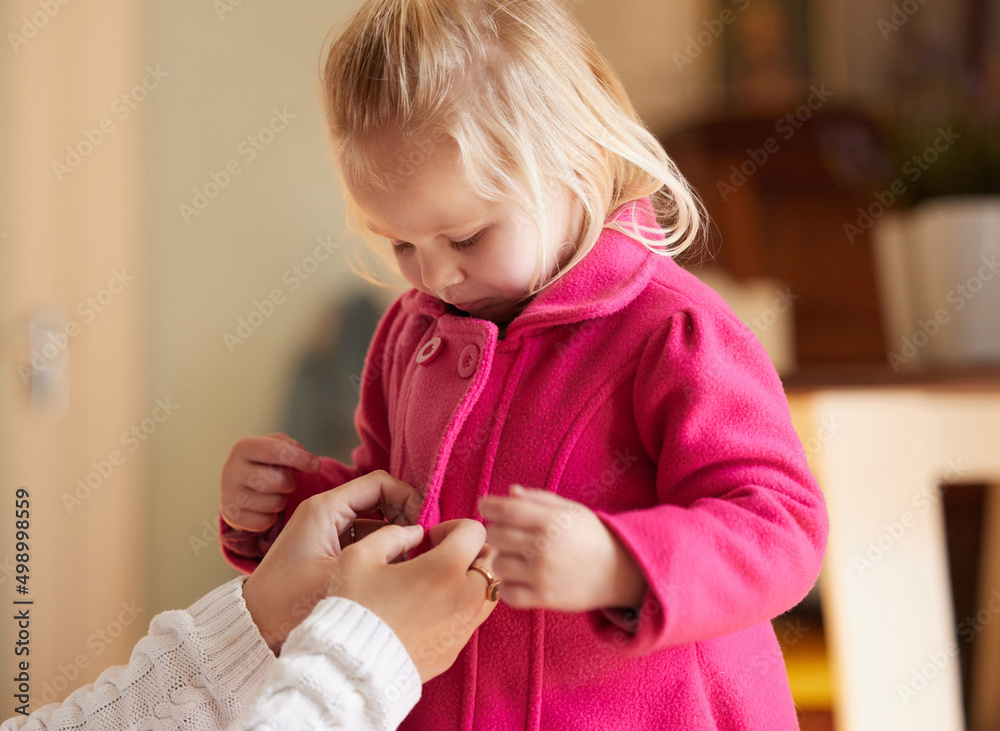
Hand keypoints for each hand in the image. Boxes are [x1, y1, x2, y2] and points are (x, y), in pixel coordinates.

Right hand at [220, 433, 321, 531]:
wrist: (236, 485)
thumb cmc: (264, 461)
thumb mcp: (276, 445)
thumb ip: (294, 448)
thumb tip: (310, 463)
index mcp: (244, 447)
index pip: (275, 451)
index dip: (300, 459)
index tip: (316, 466)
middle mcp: (231, 470)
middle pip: (278, 481)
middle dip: (291, 482)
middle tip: (288, 481)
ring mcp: (229, 495)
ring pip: (274, 503)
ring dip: (282, 500)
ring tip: (275, 493)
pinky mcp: (232, 517)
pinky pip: (265, 522)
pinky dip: (272, 517)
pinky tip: (266, 507)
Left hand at [242, 470, 423, 652]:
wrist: (253, 627)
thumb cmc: (290, 603)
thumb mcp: (343, 573)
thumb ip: (385, 550)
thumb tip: (420, 535)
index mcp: (325, 508)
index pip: (379, 483)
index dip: (407, 496)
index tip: (425, 522)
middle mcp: (325, 512)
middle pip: (378, 498)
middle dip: (404, 515)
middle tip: (424, 540)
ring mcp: (326, 530)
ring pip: (373, 519)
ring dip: (395, 534)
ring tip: (414, 556)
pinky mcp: (326, 548)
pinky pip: (362, 538)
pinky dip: (381, 547)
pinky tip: (396, 568)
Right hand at [328, 519, 498, 682]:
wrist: (351, 667)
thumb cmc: (355, 607)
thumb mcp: (360, 556)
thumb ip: (392, 535)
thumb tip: (414, 533)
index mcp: (446, 568)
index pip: (475, 531)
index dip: (453, 527)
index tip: (432, 539)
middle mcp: (465, 596)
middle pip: (492, 561)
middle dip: (470, 552)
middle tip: (441, 557)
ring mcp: (464, 627)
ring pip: (488, 592)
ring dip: (471, 580)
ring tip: (438, 584)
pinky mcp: (456, 650)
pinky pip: (471, 620)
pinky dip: (461, 608)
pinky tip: (430, 610)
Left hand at [478, 485, 646, 611]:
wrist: (621, 571)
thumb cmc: (592, 536)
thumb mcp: (570, 510)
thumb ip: (538, 499)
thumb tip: (509, 492)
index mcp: (551, 521)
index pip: (506, 510)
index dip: (489, 506)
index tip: (484, 505)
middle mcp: (544, 547)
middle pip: (496, 536)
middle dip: (495, 531)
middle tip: (504, 532)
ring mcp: (542, 574)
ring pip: (498, 564)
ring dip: (501, 559)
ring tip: (514, 556)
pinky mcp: (544, 598)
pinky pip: (507, 593)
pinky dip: (506, 586)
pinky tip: (516, 578)